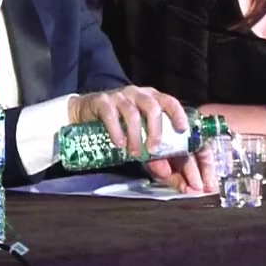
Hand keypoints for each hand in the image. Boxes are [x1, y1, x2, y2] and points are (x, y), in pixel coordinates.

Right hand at [67, 85, 211, 191]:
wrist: (84, 113)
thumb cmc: (117, 123)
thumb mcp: (137, 133)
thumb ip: (151, 151)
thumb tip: (166, 172)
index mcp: (150, 97)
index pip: (169, 101)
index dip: (177, 114)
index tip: (182, 129)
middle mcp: (136, 93)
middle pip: (152, 107)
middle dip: (155, 130)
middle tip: (153, 150)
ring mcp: (119, 96)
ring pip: (132, 113)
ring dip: (135, 136)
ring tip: (134, 153)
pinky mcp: (102, 101)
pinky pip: (111, 115)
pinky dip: (117, 132)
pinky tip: (119, 144)